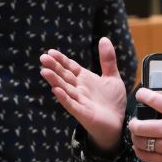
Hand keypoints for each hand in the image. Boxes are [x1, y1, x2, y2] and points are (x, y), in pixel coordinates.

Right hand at [40, 37, 126, 151]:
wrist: (119, 123)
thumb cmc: (113, 102)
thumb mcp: (112, 77)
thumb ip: (108, 59)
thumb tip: (103, 38)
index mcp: (84, 79)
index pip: (70, 67)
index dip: (61, 60)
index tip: (50, 52)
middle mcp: (79, 89)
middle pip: (64, 76)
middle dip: (54, 67)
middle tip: (43, 58)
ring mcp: (80, 101)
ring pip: (65, 89)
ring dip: (55, 80)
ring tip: (45, 71)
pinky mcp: (83, 113)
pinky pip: (72, 104)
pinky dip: (64, 98)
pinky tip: (56, 90)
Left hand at [128, 91, 161, 161]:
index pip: (155, 100)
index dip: (143, 95)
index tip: (139, 94)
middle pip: (140, 126)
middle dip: (133, 124)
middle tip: (134, 122)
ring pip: (141, 142)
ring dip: (135, 138)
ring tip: (136, 136)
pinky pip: (146, 157)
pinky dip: (140, 152)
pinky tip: (140, 149)